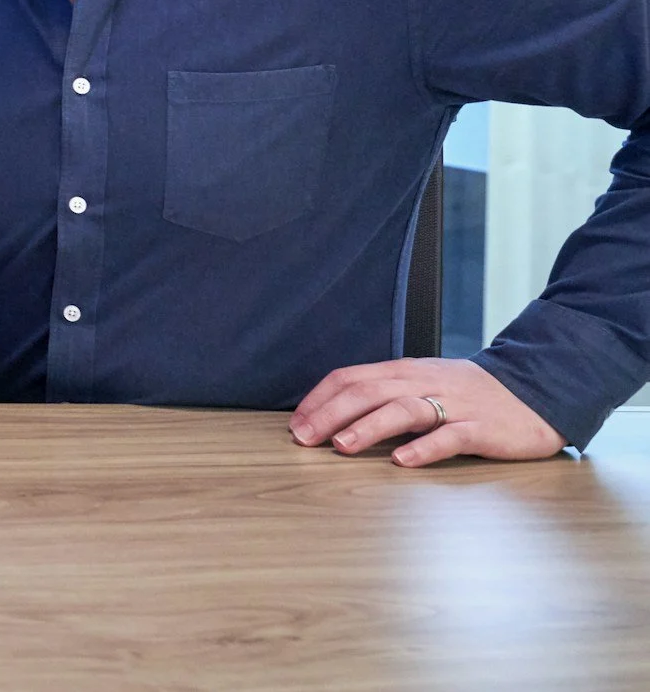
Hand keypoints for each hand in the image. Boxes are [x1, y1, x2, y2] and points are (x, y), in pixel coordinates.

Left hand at [290, 357, 566, 467]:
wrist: (536, 391)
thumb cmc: (470, 394)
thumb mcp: (423, 384)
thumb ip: (385, 395)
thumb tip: (334, 416)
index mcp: (405, 371)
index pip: (351, 377)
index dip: (320, 399)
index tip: (295, 423)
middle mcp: (424, 383)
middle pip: (369, 391)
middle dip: (331, 413)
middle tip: (303, 438)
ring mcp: (454, 404)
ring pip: (404, 409)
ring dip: (368, 427)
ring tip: (341, 446)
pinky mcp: (483, 428)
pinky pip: (451, 436)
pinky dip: (425, 447)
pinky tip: (403, 460)